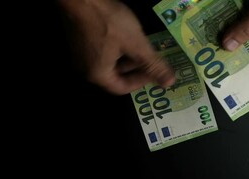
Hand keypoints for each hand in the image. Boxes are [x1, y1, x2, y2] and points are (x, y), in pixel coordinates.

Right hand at [59, 0, 174, 94]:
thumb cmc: (109, 21)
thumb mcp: (136, 43)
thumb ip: (153, 65)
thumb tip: (169, 83)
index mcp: (97, 75)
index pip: (122, 88)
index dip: (141, 82)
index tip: (155, 71)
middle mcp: (86, 70)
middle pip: (115, 77)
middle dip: (135, 69)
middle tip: (151, 61)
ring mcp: (80, 56)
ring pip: (108, 64)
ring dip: (127, 58)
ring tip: (142, 48)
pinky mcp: (78, 42)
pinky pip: (101, 53)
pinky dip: (116, 50)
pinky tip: (126, 38)